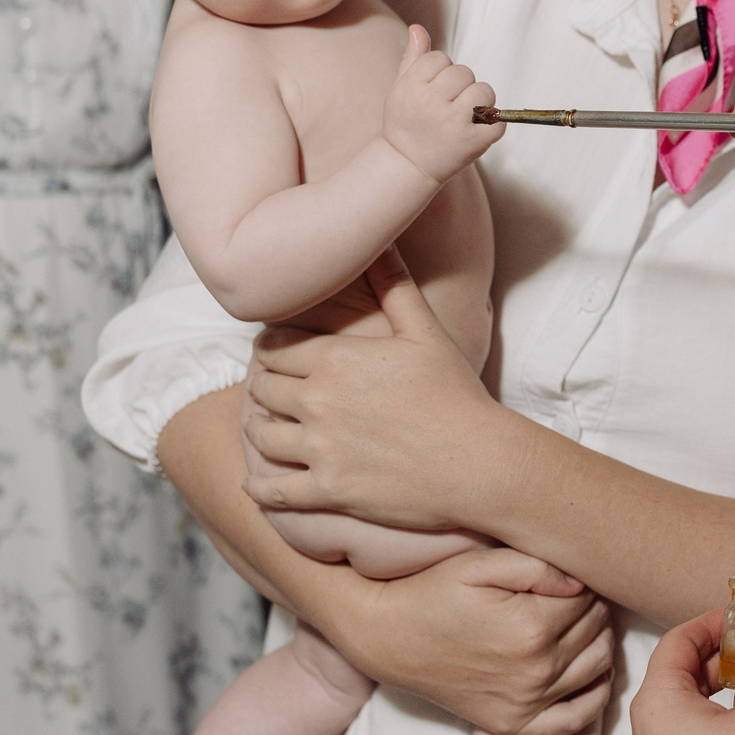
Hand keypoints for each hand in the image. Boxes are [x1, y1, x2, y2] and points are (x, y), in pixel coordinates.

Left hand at [244, 249, 531, 532]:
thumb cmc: (457, 394)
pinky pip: (274, 492)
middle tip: (268, 394)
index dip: (270, 353)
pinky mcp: (329, 490)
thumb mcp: (426, 333)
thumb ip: (395, 288)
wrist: (479, 462)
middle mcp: (319, 402)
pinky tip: (255, 484)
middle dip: (263, 390)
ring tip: (265, 430)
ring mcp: (322, 449)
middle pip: (262, 391)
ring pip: (262, 437)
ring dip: (260, 432)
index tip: (274, 358)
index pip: (273, 350)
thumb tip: (381, 242)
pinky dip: (258, 488)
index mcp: (336, 360)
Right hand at [325, 546, 615, 734]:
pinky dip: (595, 696)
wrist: (385, 637)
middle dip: (594, 608)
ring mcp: (526, 704)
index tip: (567, 572)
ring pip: (596, 667)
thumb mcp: (478, 565)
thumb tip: (582, 582)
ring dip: (599, 641)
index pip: (590, 599)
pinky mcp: (514, 725)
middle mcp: (535, 671)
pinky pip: (576, 720)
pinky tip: (594, 672)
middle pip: (597, 632)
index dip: (584, 580)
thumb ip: (536, 566)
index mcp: (531, 627)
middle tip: (574, 594)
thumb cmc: (430, 591)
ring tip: (579, 622)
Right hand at [382, 24, 501, 182]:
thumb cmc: (405, 124)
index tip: (434, 90)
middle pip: (464, 72)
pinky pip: (498, 119)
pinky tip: (475, 131)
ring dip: (479, 101)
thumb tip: (418, 28)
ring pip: (484, 90)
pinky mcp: (474, 142)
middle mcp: (432, 104)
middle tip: (448, 105)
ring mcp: (454, 124)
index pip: (440, 58)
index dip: (440, 72)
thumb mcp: (400, 89)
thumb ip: (412, 58)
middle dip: (460, 85)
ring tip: (463, 116)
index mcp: (411, 88)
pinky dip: (493, 124)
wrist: (407, 165)